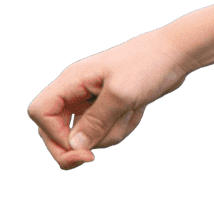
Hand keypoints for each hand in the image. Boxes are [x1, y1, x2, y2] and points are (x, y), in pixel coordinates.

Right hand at [26, 29, 192, 170]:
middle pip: (55, 129)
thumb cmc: (147, 65)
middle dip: (76, 146)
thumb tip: (74, 146)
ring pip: (86, 135)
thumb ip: (96, 122)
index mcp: (71, 81)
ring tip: (131, 112)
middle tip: (91, 158)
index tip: (79, 149)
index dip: (53, 135)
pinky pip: (106, 131)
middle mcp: (75, 90)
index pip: (40, 112)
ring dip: (111, 133)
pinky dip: (121, 128)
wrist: (173, 54)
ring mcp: (90, 100)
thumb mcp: (121, 95)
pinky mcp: (107, 107)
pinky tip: (136, 111)